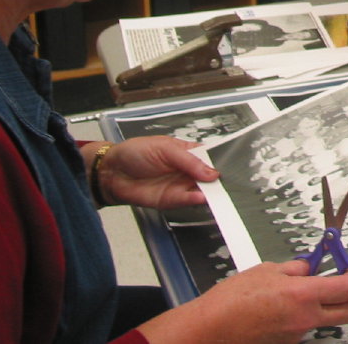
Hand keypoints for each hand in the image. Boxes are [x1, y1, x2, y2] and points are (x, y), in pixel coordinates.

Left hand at [94, 136, 218, 208]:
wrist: (111, 172)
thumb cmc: (135, 153)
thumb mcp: (165, 148)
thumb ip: (188, 160)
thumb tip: (211, 172)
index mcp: (189, 152)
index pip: (211, 157)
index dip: (223, 161)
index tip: (236, 166)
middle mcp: (188, 170)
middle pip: (210, 176)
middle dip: (220, 180)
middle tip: (229, 182)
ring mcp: (180, 186)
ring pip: (202, 190)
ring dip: (211, 192)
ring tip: (218, 192)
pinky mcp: (171, 200)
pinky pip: (187, 201)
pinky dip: (195, 200)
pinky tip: (201, 197)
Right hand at [142, 260, 347, 343]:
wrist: (210, 329)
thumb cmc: (231, 301)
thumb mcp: (267, 271)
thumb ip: (295, 269)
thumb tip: (308, 267)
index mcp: (303, 296)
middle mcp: (305, 319)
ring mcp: (297, 334)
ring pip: (326, 319)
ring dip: (327, 304)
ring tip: (307, 289)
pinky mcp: (286, 342)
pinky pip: (304, 326)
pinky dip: (304, 314)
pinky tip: (285, 304)